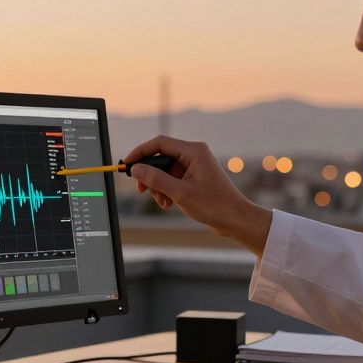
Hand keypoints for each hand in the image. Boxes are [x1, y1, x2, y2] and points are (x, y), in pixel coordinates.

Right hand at [124, 135, 272, 254]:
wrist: (235, 219)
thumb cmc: (214, 205)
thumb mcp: (179, 193)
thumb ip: (156, 179)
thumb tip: (136, 169)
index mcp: (193, 151)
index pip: (159, 143)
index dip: (140, 152)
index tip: (127, 164)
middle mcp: (194, 154)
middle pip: (161, 157)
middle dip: (150, 174)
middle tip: (142, 190)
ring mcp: (195, 165)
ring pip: (165, 170)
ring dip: (159, 186)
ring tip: (163, 202)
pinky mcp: (195, 177)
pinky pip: (173, 179)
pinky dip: (167, 190)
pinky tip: (169, 204)